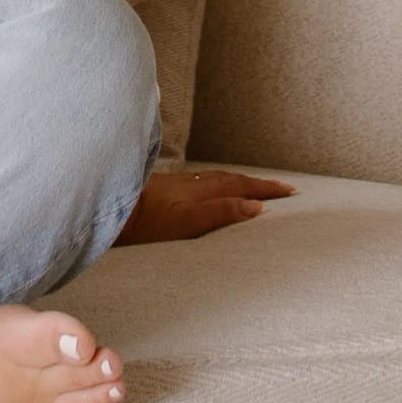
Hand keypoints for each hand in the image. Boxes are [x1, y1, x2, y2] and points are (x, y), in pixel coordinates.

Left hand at [113, 164, 293, 244]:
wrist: (111, 209)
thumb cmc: (146, 221)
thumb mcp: (187, 223)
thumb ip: (220, 212)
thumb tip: (255, 207)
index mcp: (202, 191)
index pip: (241, 187)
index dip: (266, 190)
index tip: (290, 191)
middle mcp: (193, 184)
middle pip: (233, 180)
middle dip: (259, 184)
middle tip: (282, 188)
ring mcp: (179, 185)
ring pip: (218, 179)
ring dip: (240, 182)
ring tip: (255, 187)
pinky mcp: (166, 190)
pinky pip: (203, 183)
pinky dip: (220, 185)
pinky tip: (214, 189)